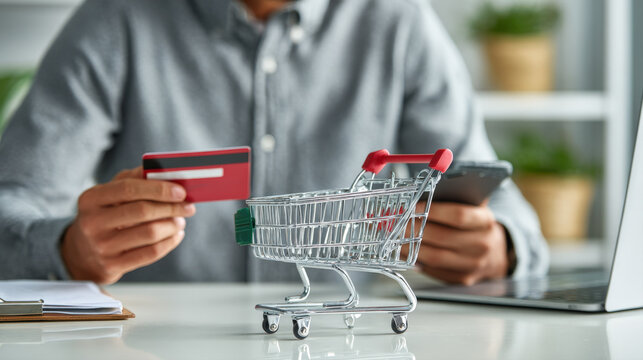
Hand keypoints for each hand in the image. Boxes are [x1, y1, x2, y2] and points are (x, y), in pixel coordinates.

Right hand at [61, 167, 195, 283]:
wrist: (81, 253)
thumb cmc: (104, 215)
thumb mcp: (109, 194)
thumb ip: (133, 179)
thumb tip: (163, 171)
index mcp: (91, 199)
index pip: (129, 189)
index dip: (158, 189)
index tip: (181, 191)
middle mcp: (93, 223)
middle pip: (142, 211)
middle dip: (172, 208)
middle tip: (188, 207)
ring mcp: (102, 246)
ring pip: (150, 233)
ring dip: (173, 225)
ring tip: (180, 221)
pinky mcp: (113, 265)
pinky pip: (151, 253)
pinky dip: (170, 242)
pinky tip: (176, 235)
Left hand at [410, 201, 508, 284]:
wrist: (493, 254)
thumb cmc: (475, 227)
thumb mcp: (472, 208)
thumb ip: (453, 200)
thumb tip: (422, 196)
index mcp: (485, 221)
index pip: (458, 215)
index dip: (433, 211)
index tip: (414, 207)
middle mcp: (482, 244)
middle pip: (442, 237)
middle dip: (416, 229)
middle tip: (401, 223)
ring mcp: (473, 264)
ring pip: (435, 257)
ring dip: (412, 248)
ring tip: (399, 239)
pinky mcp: (462, 278)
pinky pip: (434, 270)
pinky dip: (418, 261)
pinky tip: (409, 253)